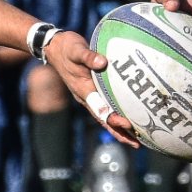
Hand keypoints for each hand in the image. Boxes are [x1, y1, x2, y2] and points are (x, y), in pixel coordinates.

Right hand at [44, 30, 138, 146]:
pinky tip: (126, 119)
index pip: (100, 109)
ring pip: (104, 117)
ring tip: (135, 140)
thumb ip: (88, 56)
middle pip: (104, 120)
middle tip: (137, 144)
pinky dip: (115, 116)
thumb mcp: (76, 50)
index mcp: (83, 90)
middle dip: (119, 133)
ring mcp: (88, 95)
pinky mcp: (90, 91)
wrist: (54, 47)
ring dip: (118, 129)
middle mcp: (85, 97)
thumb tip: (102, 62)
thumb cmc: (66, 47)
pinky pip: (104, 108)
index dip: (113, 119)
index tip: (128, 124)